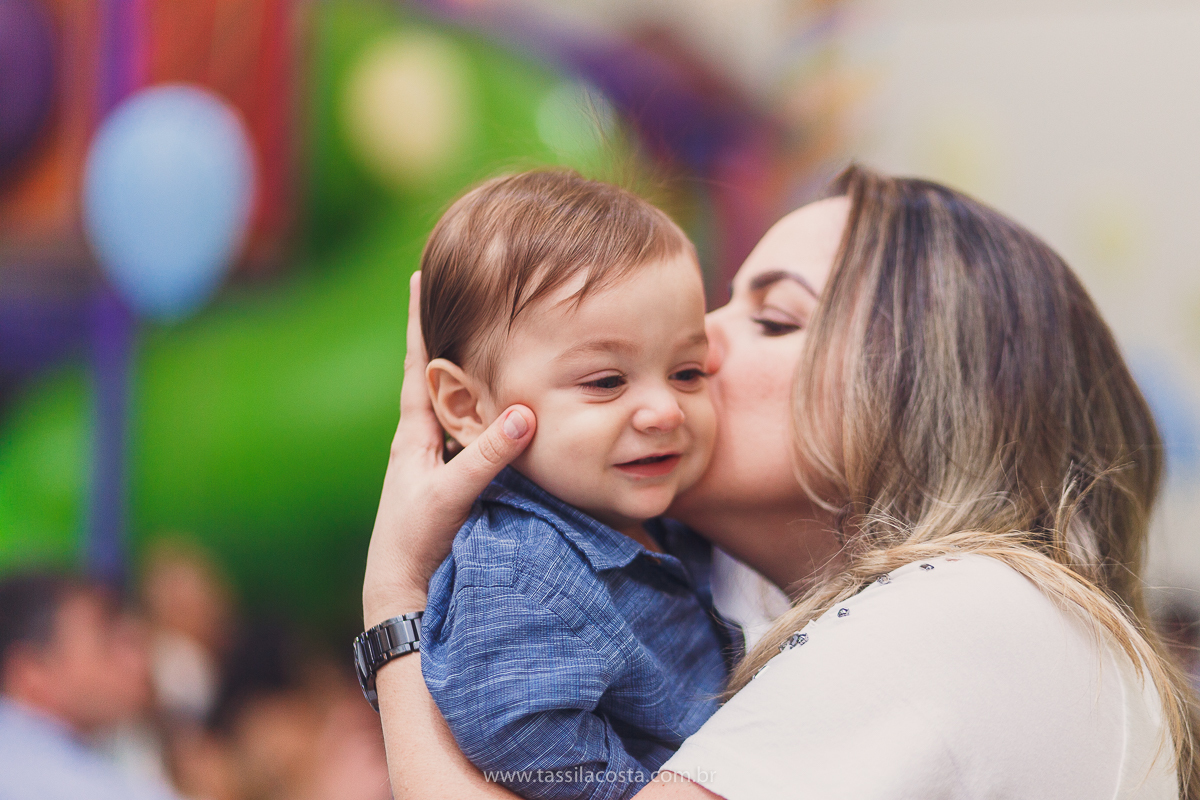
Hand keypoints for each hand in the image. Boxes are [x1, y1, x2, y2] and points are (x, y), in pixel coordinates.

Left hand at [362, 272, 534, 626]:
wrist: (401, 592)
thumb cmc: (414, 541)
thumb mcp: (451, 494)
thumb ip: (487, 455)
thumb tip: (524, 412)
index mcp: (414, 435)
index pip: (420, 363)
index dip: (421, 321)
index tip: (421, 277)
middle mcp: (425, 442)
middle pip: (440, 376)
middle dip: (451, 337)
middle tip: (464, 297)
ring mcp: (440, 463)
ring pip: (459, 407)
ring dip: (471, 375)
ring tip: (489, 341)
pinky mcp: (455, 484)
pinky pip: (474, 436)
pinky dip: (487, 415)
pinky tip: (504, 410)